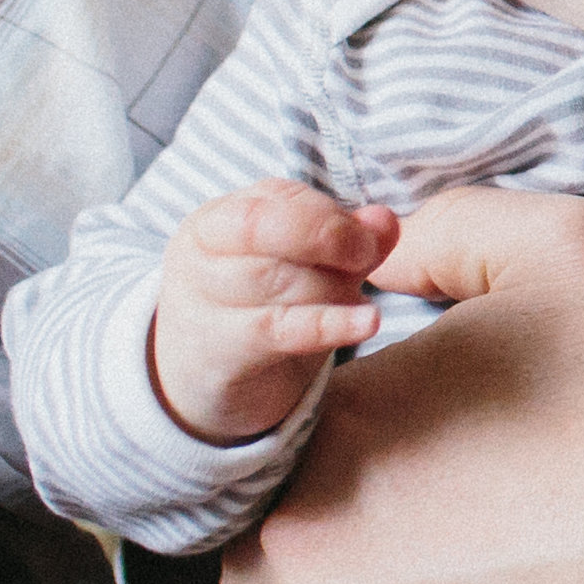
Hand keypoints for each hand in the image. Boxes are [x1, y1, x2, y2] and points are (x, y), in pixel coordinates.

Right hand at [152, 182, 400, 442]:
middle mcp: (200, 254)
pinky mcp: (219, 352)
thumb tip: (385, 220)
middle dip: (327, 238)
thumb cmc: (255, 314)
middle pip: (264, 230)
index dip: (328, 213)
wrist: (198, 386)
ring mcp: (202, 302)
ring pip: (274, 279)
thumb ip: (343, 241)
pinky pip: (278, 329)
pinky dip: (329, 324)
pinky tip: (368, 321)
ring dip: (331, 287)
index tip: (370, 234)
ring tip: (360, 302)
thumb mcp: (300, 272)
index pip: (274, 198)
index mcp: (218, 221)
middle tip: (366, 255)